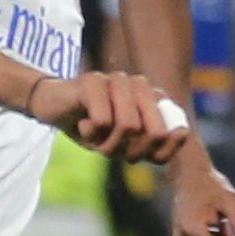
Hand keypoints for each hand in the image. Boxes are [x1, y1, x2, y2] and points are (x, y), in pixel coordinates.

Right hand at [28, 70, 190, 164]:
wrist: (54, 108)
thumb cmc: (94, 129)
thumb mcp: (126, 146)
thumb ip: (155, 146)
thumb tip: (180, 133)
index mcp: (155, 99)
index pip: (176, 133)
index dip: (156, 154)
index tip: (133, 155)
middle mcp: (141, 85)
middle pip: (155, 132)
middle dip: (132, 151)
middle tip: (111, 149)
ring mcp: (118, 80)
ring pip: (128, 126)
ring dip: (107, 144)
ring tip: (95, 135)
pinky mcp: (93, 80)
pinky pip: (102, 121)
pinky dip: (90, 133)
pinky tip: (82, 124)